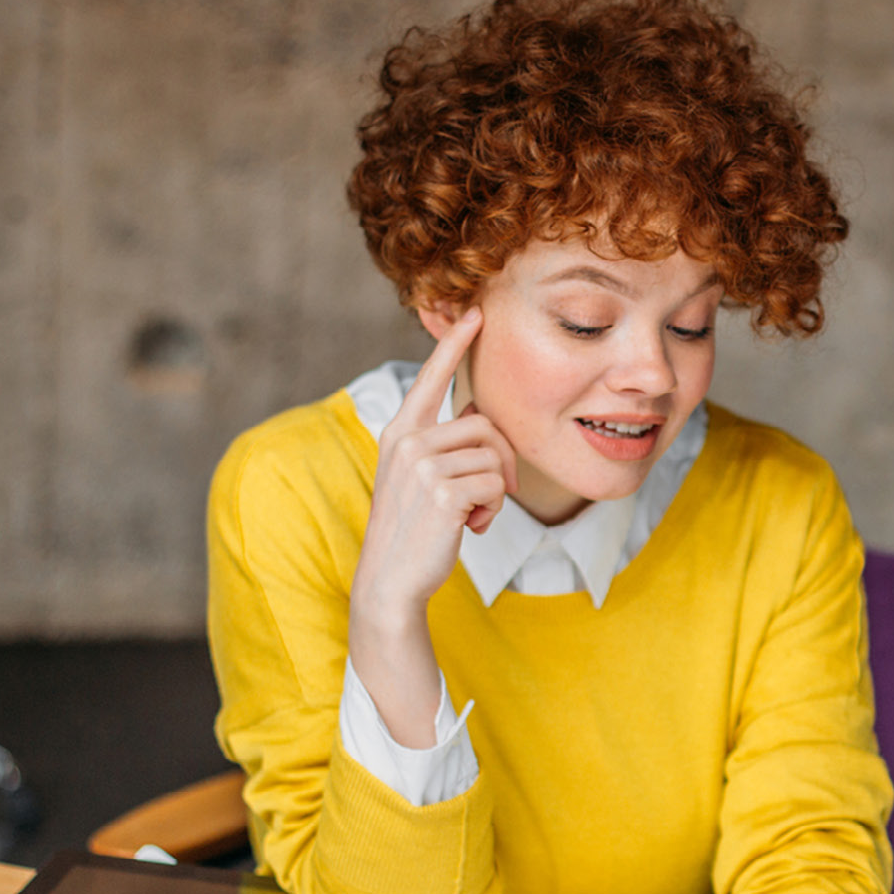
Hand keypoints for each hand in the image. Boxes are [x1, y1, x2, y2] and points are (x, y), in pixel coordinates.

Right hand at [347, 308, 516, 745]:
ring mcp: (423, 464)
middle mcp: (407, 440)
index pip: (431, 378)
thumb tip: (482, 420)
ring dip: (497, 491)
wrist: (391, 581)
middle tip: (490, 496)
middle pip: (487, 424)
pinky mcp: (443, 490)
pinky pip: (495, 483)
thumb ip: (442, 446)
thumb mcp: (421, 480)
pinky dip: (494, 510)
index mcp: (400, 432)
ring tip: (473, 516)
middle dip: (502, 461)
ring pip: (495, 455)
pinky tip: (471, 529)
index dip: (455, 345)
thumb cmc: (415, 532)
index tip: (475, 312)